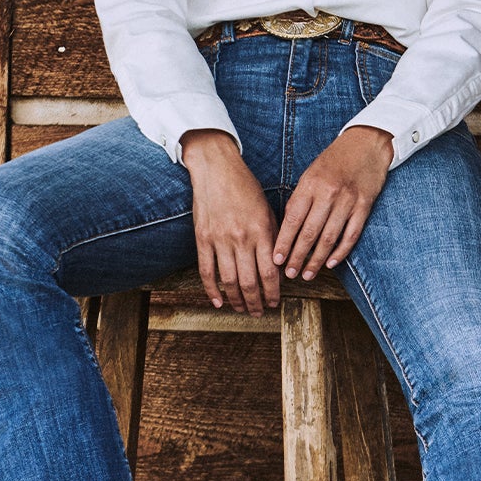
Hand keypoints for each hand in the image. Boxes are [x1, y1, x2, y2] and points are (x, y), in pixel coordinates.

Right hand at [181, 129, 280, 315]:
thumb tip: (278, 266)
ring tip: (242, 309)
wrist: (217, 168)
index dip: (273, 293)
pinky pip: (207, 271)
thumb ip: (273, 237)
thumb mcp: (267, 210)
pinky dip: (212, 290)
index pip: (270, 273)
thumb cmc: (245, 187)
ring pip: (229, 281)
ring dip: (237, 300)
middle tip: (260, 312)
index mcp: (261, 231)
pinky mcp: (203, 238)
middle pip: (250, 282)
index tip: (275, 302)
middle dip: (257, 302)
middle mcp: (242, 238)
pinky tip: (219, 301)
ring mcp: (220, 239)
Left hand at [272, 126, 392, 281]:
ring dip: (317, 260)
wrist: (368, 143)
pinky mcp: (364, 206)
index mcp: (310, 184)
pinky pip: (350, 235)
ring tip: (307, 274)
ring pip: (329, 238)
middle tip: (290, 274)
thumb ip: (301, 198)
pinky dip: (341, 252)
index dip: (284, 242)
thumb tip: (287, 229)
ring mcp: (348, 201)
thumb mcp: (311, 173)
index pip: (293, 219)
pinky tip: (330, 263)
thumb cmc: (335, 160)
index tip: (276, 259)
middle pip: (309, 233)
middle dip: (297, 257)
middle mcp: (328, 193)